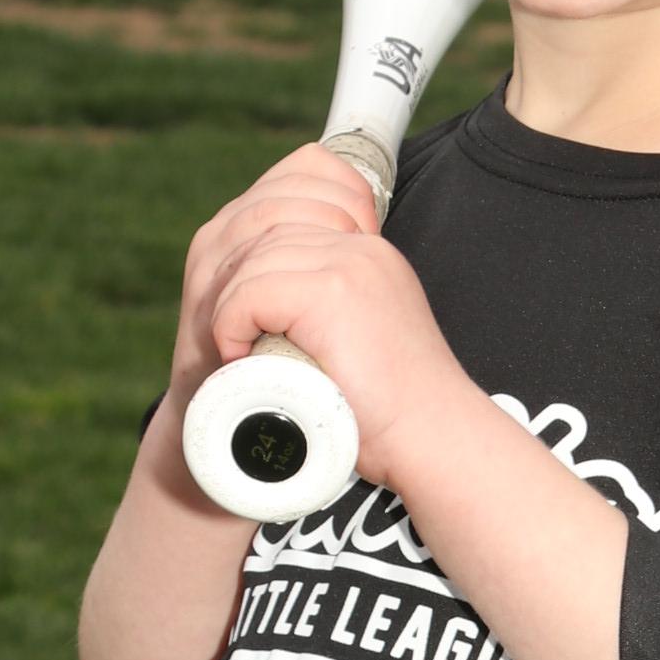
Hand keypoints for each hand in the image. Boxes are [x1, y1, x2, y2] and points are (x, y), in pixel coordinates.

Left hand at [177, 145, 463, 490]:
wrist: (433, 439)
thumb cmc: (394, 414)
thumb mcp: (363, 343)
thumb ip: (332, 317)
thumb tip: (277, 323)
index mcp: (369, 255)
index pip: (291, 220)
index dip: (252, 264)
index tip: (241, 320)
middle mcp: (362, 249)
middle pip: (266, 236)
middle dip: (234, 283)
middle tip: (227, 337)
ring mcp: (349, 264)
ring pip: (254, 262)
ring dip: (228, 308)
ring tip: (233, 354)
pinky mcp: (333, 291)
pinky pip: (254, 290)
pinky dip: (231, 323)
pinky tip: (237, 355)